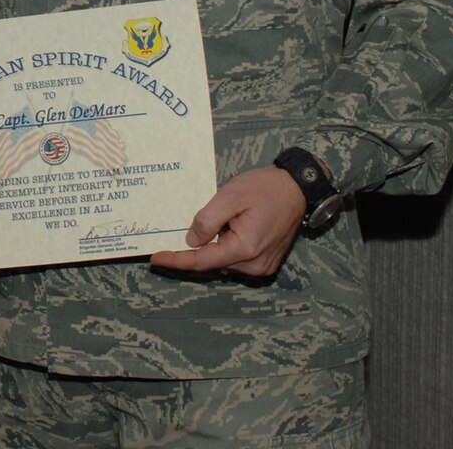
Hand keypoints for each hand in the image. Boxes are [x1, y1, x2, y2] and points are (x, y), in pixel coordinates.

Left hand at [148, 165, 307, 277]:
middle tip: (172, 237)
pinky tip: (224, 230)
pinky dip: (225, 248)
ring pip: (224, 261)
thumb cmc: (266, 188)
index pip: (202, 261)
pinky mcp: (266, 262)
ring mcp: (262, 265)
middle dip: (193, 251)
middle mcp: (255, 264)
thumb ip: (208, 219)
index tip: (155, 258)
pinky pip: (237, 259)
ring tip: (210, 225)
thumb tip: (191, 241)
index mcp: (245, 248)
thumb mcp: (231, 196)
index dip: (177, 260)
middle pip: (212, 263)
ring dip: (212, 248)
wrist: (297, 188)